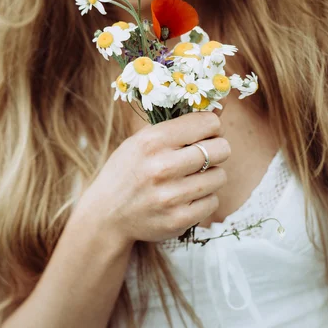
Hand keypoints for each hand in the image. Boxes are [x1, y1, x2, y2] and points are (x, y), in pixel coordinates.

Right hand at [76, 112, 230, 244]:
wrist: (106, 214)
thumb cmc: (128, 170)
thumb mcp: (142, 139)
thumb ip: (178, 124)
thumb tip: (220, 108)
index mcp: (152, 141)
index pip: (207, 123)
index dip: (211, 126)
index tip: (205, 132)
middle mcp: (162, 167)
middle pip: (221, 149)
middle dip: (216, 148)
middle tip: (205, 153)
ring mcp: (171, 196)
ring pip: (220, 176)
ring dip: (210, 175)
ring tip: (191, 176)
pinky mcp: (178, 220)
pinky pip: (213, 201)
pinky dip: (204, 198)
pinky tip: (187, 196)